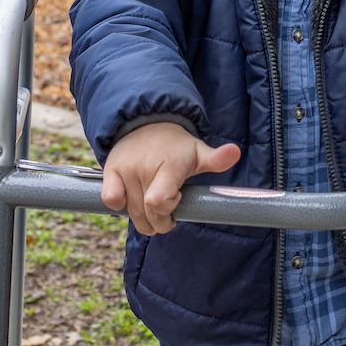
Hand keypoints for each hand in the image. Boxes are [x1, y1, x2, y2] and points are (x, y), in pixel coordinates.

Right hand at [101, 122, 241, 236]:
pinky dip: (120, 206)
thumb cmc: (177, 146)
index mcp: (169, 166)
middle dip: (161, 222)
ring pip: (132, 213)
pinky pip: (111, 199)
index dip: (169, 209)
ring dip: (146, 221)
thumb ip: (216, 158)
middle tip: (169, 215)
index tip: (177, 198)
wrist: (147, 123)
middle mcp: (144, 168)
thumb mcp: (199, 151)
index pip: (159, 202)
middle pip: (149, 214)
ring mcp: (125, 170)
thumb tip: (235, 152)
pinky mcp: (110, 171)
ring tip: (155, 210)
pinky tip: (132, 201)